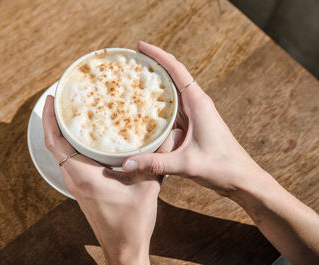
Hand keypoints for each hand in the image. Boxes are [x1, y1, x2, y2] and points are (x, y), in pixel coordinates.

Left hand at [42, 95, 182, 264]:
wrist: (123, 249)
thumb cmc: (132, 223)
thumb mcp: (148, 188)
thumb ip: (157, 160)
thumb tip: (172, 134)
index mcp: (85, 176)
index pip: (56, 143)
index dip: (49, 119)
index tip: (51, 99)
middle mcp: (75, 179)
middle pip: (54, 145)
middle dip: (53, 120)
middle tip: (61, 99)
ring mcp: (77, 185)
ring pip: (60, 154)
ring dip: (60, 133)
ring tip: (70, 113)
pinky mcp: (82, 189)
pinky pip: (69, 162)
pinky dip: (69, 146)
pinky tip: (84, 139)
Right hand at [122, 41, 264, 195]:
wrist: (242, 178)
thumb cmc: (221, 167)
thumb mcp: (186, 165)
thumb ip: (155, 163)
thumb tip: (126, 163)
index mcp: (198, 103)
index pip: (177, 70)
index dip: (158, 56)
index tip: (140, 46)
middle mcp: (197, 104)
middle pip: (173, 76)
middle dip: (153, 66)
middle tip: (130, 62)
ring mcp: (196, 114)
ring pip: (173, 92)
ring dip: (156, 84)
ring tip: (133, 80)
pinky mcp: (194, 124)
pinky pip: (174, 108)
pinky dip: (159, 104)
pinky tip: (145, 109)